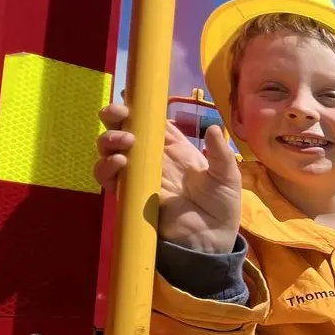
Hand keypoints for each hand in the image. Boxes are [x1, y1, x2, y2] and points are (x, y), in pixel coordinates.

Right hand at [95, 103, 241, 253]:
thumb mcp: (227, 176)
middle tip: (117, 113)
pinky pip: (109, 178)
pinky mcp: (130, 196)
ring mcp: (139, 176)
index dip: (138, 107)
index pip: (150, 121)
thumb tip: (214, 127)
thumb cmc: (221, 205)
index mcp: (174, 148)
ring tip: (125, 141)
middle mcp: (152, 158)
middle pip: (124, 130)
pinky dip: (107, 167)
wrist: (212, 239)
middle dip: (115, 117)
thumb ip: (220, 153)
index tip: (129, 95)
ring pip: (110, 150)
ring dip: (110, 140)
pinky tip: (120, 162)